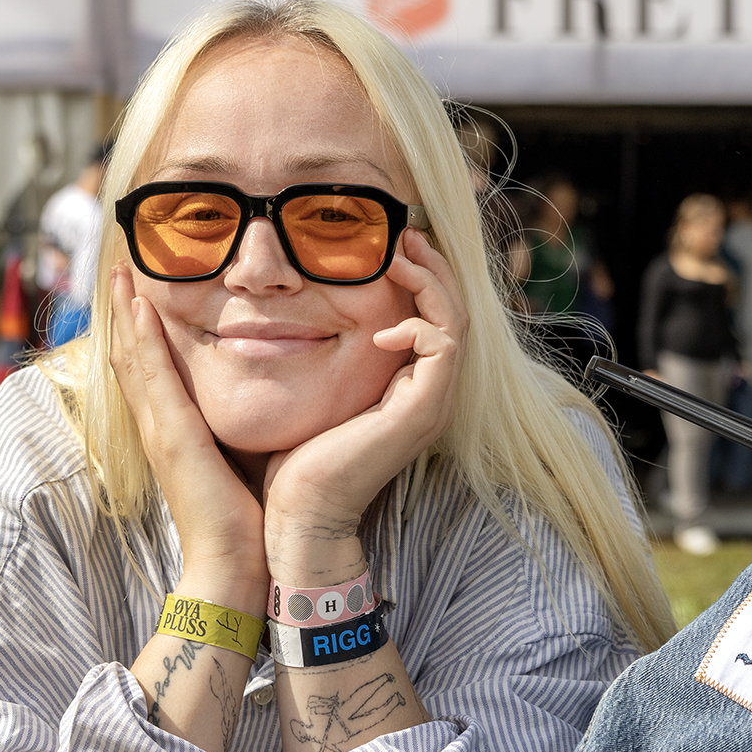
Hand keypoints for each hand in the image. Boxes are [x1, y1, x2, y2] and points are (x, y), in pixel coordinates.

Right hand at [106, 264, 265, 602]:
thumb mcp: (237, 464)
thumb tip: (256, 411)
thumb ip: (236, 435)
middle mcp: (157, 427)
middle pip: (131, 357)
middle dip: (125, 312)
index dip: (140, 332)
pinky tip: (143, 308)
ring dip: (126, 314)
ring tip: (123, 274)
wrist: (233, 567)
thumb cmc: (243, 523)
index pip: (150, 371)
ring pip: (133, 359)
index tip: (141, 293)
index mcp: (173, 432)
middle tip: (121, 269)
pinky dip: (145, 341)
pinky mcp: (172, 438)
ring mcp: (159, 431)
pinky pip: (154, 377)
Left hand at [262, 230, 468, 579]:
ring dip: (431, 282)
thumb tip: (300, 310)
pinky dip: (418, 325)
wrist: (298, 516)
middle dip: (432, 267)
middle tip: (403, 235)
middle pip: (455, 311)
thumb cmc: (295, 460)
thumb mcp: (314, 391)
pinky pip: (443, 346)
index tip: (390, 245)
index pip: (435, 316)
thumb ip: (323, 353)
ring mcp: (430, 403)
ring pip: (456, 321)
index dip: (421, 276)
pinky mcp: (422, 411)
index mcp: (408, 388)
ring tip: (399, 257)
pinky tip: (382, 329)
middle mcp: (429, 394)